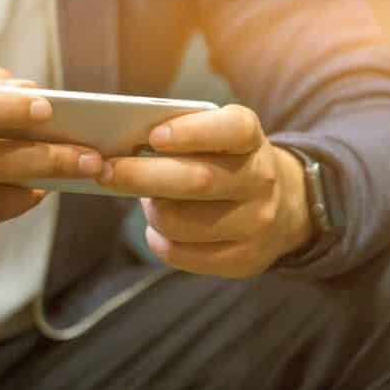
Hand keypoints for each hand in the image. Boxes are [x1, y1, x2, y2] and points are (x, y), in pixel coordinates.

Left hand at [97, 104, 314, 277]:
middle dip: (142, 176)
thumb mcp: (216, 140)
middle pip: (197, 181)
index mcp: (251, 140)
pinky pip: (183, 254)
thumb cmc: (225, 164)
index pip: (232, 129)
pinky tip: (159, 230)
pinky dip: (159, 240)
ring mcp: (257, 223)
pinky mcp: (245, 259)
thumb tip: (120, 148)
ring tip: (148, 202)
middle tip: (106, 171)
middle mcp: (261, 180)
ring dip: (151, 212)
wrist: (283, 207)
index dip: (192, 132)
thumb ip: (179, 137)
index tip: (153, 136)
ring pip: (182, 222)